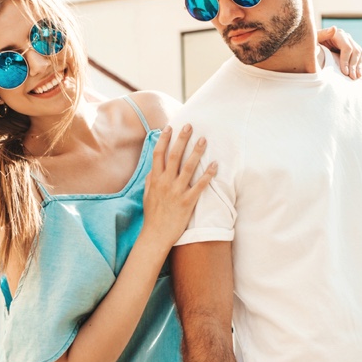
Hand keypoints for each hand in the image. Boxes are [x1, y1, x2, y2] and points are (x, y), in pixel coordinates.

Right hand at [142, 124, 216, 244]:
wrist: (156, 235)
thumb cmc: (152, 215)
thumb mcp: (147, 195)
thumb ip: (150, 180)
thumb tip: (153, 168)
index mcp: (155, 179)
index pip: (159, 154)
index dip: (164, 140)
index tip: (170, 128)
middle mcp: (165, 182)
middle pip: (174, 156)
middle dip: (182, 139)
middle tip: (189, 126)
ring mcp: (176, 192)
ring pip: (188, 167)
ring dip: (196, 152)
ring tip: (203, 140)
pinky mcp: (187, 202)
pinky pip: (199, 185)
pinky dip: (207, 174)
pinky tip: (214, 165)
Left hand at [317, 26, 361, 79]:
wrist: (314, 45)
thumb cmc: (312, 43)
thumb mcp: (314, 39)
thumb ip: (322, 34)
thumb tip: (334, 29)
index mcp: (338, 35)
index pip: (347, 48)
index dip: (346, 61)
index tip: (345, 72)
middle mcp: (347, 38)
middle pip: (356, 51)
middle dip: (354, 65)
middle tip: (352, 77)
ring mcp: (351, 43)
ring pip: (360, 54)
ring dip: (359, 66)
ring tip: (357, 77)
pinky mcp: (353, 48)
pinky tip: (361, 72)